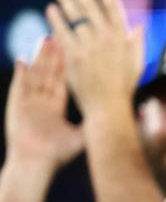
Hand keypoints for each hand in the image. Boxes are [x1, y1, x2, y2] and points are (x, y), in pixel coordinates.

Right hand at [4, 37, 82, 171]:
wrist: (35, 165)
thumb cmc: (56, 155)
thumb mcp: (78, 137)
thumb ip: (92, 125)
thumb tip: (112, 119)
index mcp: (55, 106)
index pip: (63, 81)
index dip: (68, 67)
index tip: (75, 51)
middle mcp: (41, 101)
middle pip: (49, 73)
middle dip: (54, 56)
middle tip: (61, 36)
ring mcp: (28, 102)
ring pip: (35, 75)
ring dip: (39, 59)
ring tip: (44, 41)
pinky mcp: (16, 106)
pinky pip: (19, 87)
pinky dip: (21, 74)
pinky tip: (23, 60)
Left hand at [45, 0, 144, 116]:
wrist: (109, 107)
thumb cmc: (123, 87)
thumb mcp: (137, 63)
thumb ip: (138, 42)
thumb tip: (140, 23)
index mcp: (124, 38)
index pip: (114, 6)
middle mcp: (108, 39)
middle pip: (91, 7)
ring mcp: (91, 47)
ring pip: (76, 16)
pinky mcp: (75, 56)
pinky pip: (64, 32)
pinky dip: (57, 19)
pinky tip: (51, 9)